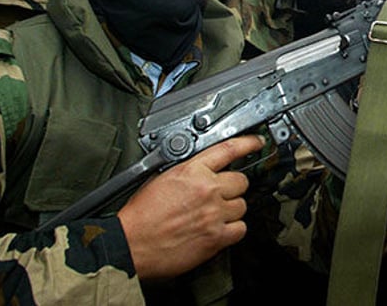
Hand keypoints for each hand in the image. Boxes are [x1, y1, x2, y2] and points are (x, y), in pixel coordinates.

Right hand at [118, 134, 263, 279]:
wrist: (129, 244)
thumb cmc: (140, 216)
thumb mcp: (161, 178)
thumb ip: (189, 171)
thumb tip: (204, 170)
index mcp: (191, 171)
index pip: (229, 149)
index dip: (248, 143)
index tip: (257, 143)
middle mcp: (206, 190)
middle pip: (241, 181)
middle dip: (233, 187)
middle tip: (220, 195)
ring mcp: (213, 214)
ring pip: (242, 206)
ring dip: (232, 210)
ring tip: (213, 215)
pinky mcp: (216, 237)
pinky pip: (240, 229)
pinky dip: (233, 230)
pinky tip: (220, 229)